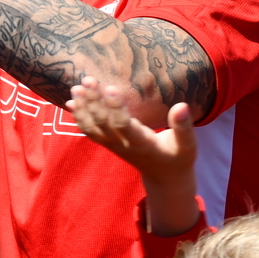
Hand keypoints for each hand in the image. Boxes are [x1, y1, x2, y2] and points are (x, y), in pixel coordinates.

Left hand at [68, 76, 198, 235]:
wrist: (165, 177)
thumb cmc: (178, 157)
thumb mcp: (187, 145)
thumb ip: (183, 126)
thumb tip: (181, 106)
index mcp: (142, 144)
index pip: (123, 125)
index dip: (115, 108)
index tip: (110, 87)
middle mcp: (123, 145)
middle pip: (103, 124)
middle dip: (94, 102)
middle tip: (88, 79)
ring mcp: (113, 146)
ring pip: (92, 128)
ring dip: (82, 108)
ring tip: (76, 87)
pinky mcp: (108, 144)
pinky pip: (89, 132)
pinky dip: (79, 117)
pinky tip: (71, 102)